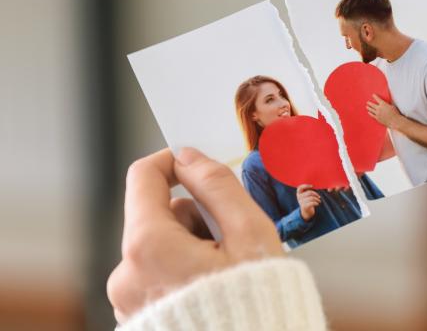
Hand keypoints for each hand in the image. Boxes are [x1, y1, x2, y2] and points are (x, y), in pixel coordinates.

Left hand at [106, 148, 282, 323]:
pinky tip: (211, 287)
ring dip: (190, 244)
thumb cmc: (257, 303)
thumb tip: (189, 155)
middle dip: (194, 215)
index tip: (196, 165)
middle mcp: (126, 273)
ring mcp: (128, 300)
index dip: (171, 162)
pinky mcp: (137, 317)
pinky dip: (181, 270)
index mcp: (149, 246)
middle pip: (156, 215)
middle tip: (230, 238)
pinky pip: (155, 273)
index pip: (143, 177)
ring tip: (225, 269)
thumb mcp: (249, 233)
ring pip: (158, 245)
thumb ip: (216, 185)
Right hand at [296, 184, 320, 220]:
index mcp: (299, 193)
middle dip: (316, 194)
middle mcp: (299, 197)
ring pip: (312, 198)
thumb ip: (307, 191)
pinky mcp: (304, 206)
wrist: (306, 212)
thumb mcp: (306, 196)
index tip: (312, 186)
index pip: (300, 187)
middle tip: (319, 197)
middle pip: (309, 192)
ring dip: (317, 199)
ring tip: (319, 201)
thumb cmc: (307, 202)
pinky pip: (312, 203)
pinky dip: (316, 203)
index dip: (306, 185)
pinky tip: (318, 204)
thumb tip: (313, 186)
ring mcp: (301, 202)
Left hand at [366, 94, 400, 127]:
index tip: (373, 95)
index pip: (378, 99)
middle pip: (372, 105)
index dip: (375, 96)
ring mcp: (377, 113)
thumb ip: (387, 105)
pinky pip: (372, 115)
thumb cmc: (395, 114)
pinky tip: (369, 112)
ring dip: (369, 108)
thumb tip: (385, 104)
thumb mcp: (392, 106)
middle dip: (369, 103)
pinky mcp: (377, 118)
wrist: (395, 121)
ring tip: (367, 106)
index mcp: (383, 104)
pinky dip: (370, 113)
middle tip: (367, 102)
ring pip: (371, 110)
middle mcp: (379, 108)